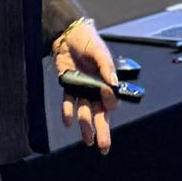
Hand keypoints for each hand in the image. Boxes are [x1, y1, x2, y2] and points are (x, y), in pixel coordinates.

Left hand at [52, 20, 118, 154]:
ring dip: (86, 125)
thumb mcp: (99, 50)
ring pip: (85, 111)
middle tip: (104, 146)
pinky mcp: (68, 86)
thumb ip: (106, 66)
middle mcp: (95, 88)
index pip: (110, 100)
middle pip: (100, 113)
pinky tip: (68, 122)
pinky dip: (67, 112)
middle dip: (103, 130)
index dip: (110, 103)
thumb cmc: (88, 40)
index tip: (108, 99)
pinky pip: (68, 102)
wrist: (68, 33)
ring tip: (87, 140)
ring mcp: (81, 88)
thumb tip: (113, 82)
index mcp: (106, 81)